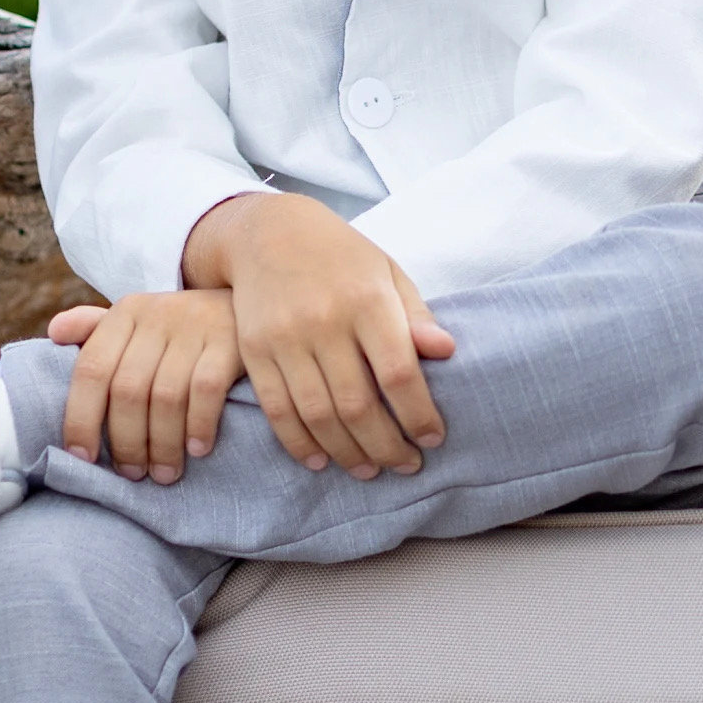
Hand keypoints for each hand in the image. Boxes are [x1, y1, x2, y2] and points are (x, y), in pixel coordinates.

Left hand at [49, 291, 241, 482]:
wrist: (251, 299)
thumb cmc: (184, 327)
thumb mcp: (141, 322)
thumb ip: (97, 329)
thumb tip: (53, 333)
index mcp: (126, 314)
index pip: (91, 369)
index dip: (81, 418)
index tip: (83, 459)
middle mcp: (157, 315)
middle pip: (128, 390)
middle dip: (126, 442)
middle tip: (133, 474)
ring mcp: (196, 326)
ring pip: (166, 396)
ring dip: (163, 444)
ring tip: (165, 473)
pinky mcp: (231, 341)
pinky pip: (206, 390)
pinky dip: (198, 425)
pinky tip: (198, 449)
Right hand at [181, 194, 454, 477]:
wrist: (269, 232)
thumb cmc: (342, 258)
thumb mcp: (387, 274)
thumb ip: (416, 316)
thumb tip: (447, 352)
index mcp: (367, 301)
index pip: (399, 374)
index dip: (419, 416)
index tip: (434, 439)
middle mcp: (325, 321)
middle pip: (358, 405)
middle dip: (386, 446)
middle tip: (406, 466)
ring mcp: (285, 337)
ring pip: (318, 415)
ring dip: (346, 453)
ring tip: (368, 470)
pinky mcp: (255, 350)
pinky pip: (277, 409)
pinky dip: (299, 443)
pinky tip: (320, 460)